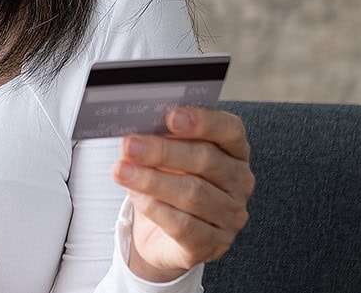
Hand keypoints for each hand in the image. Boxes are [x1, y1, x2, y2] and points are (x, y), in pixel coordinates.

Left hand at [111, 106, 253, 280]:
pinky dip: (156, 209)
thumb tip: (136, 131)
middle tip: (130, 145)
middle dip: (163, 151)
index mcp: (234, 151)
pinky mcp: (212, 244)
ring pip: (193, 194)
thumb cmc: (169, 184)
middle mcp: (239, 182)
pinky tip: (137, 198)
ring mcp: (230, 216)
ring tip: (122, 171)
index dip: (203, 122)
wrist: (162, 235)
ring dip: (152, 180)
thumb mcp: (166, 158)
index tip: (171, 117)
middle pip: (206, 161)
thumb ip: (160, 140)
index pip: (229, 130)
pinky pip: (184, 225)